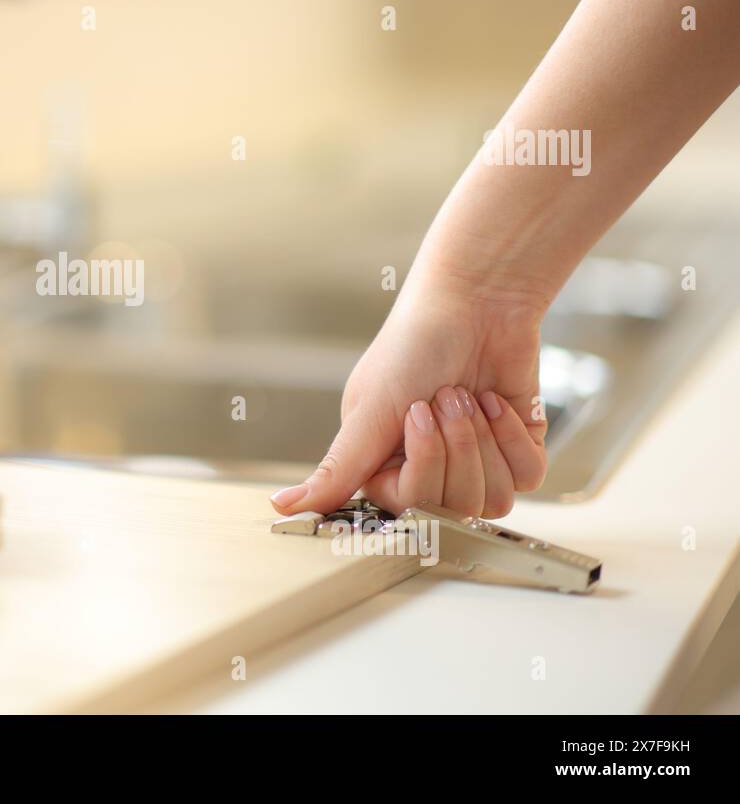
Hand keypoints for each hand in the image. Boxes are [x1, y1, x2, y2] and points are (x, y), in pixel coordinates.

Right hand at [269, 282, 548, 518]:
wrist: (476, 303)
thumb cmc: (413, 346)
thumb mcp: (369, 413)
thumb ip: (335, 471)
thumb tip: (283, 507)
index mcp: (384, 466)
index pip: (411, 505)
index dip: (424, 461)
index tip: (416, 413)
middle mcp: (428, 471)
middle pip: (455, 506)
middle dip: (455, 444)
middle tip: (443, 396)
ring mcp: (475, 465)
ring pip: (493, 499)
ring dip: (482, 437)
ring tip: (467, 394)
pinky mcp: (516, 452)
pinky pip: (526, 476)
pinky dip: (511, 432)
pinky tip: (494, 399)